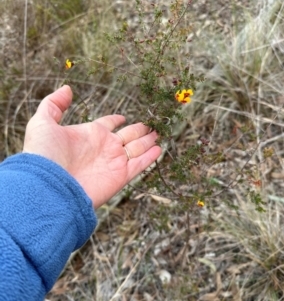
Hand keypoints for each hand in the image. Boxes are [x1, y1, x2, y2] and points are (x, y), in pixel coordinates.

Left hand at [23, 85, 160, 207]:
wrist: (48, 187)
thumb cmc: (43, 155)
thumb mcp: (43, 123)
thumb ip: (54, 104)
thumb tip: (67, 88)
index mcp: (91, 134)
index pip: (108, 124)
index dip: (116, 119)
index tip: (123, 117)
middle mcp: (105, 147)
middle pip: (128, 135)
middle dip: (139, 130)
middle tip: (151, 125)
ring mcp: (114, 161)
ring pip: (137, 148)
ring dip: (148, 141)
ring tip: (157, 134)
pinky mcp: (121, 176)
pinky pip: (140, 165)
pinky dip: (150, 158)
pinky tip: (158, 149)